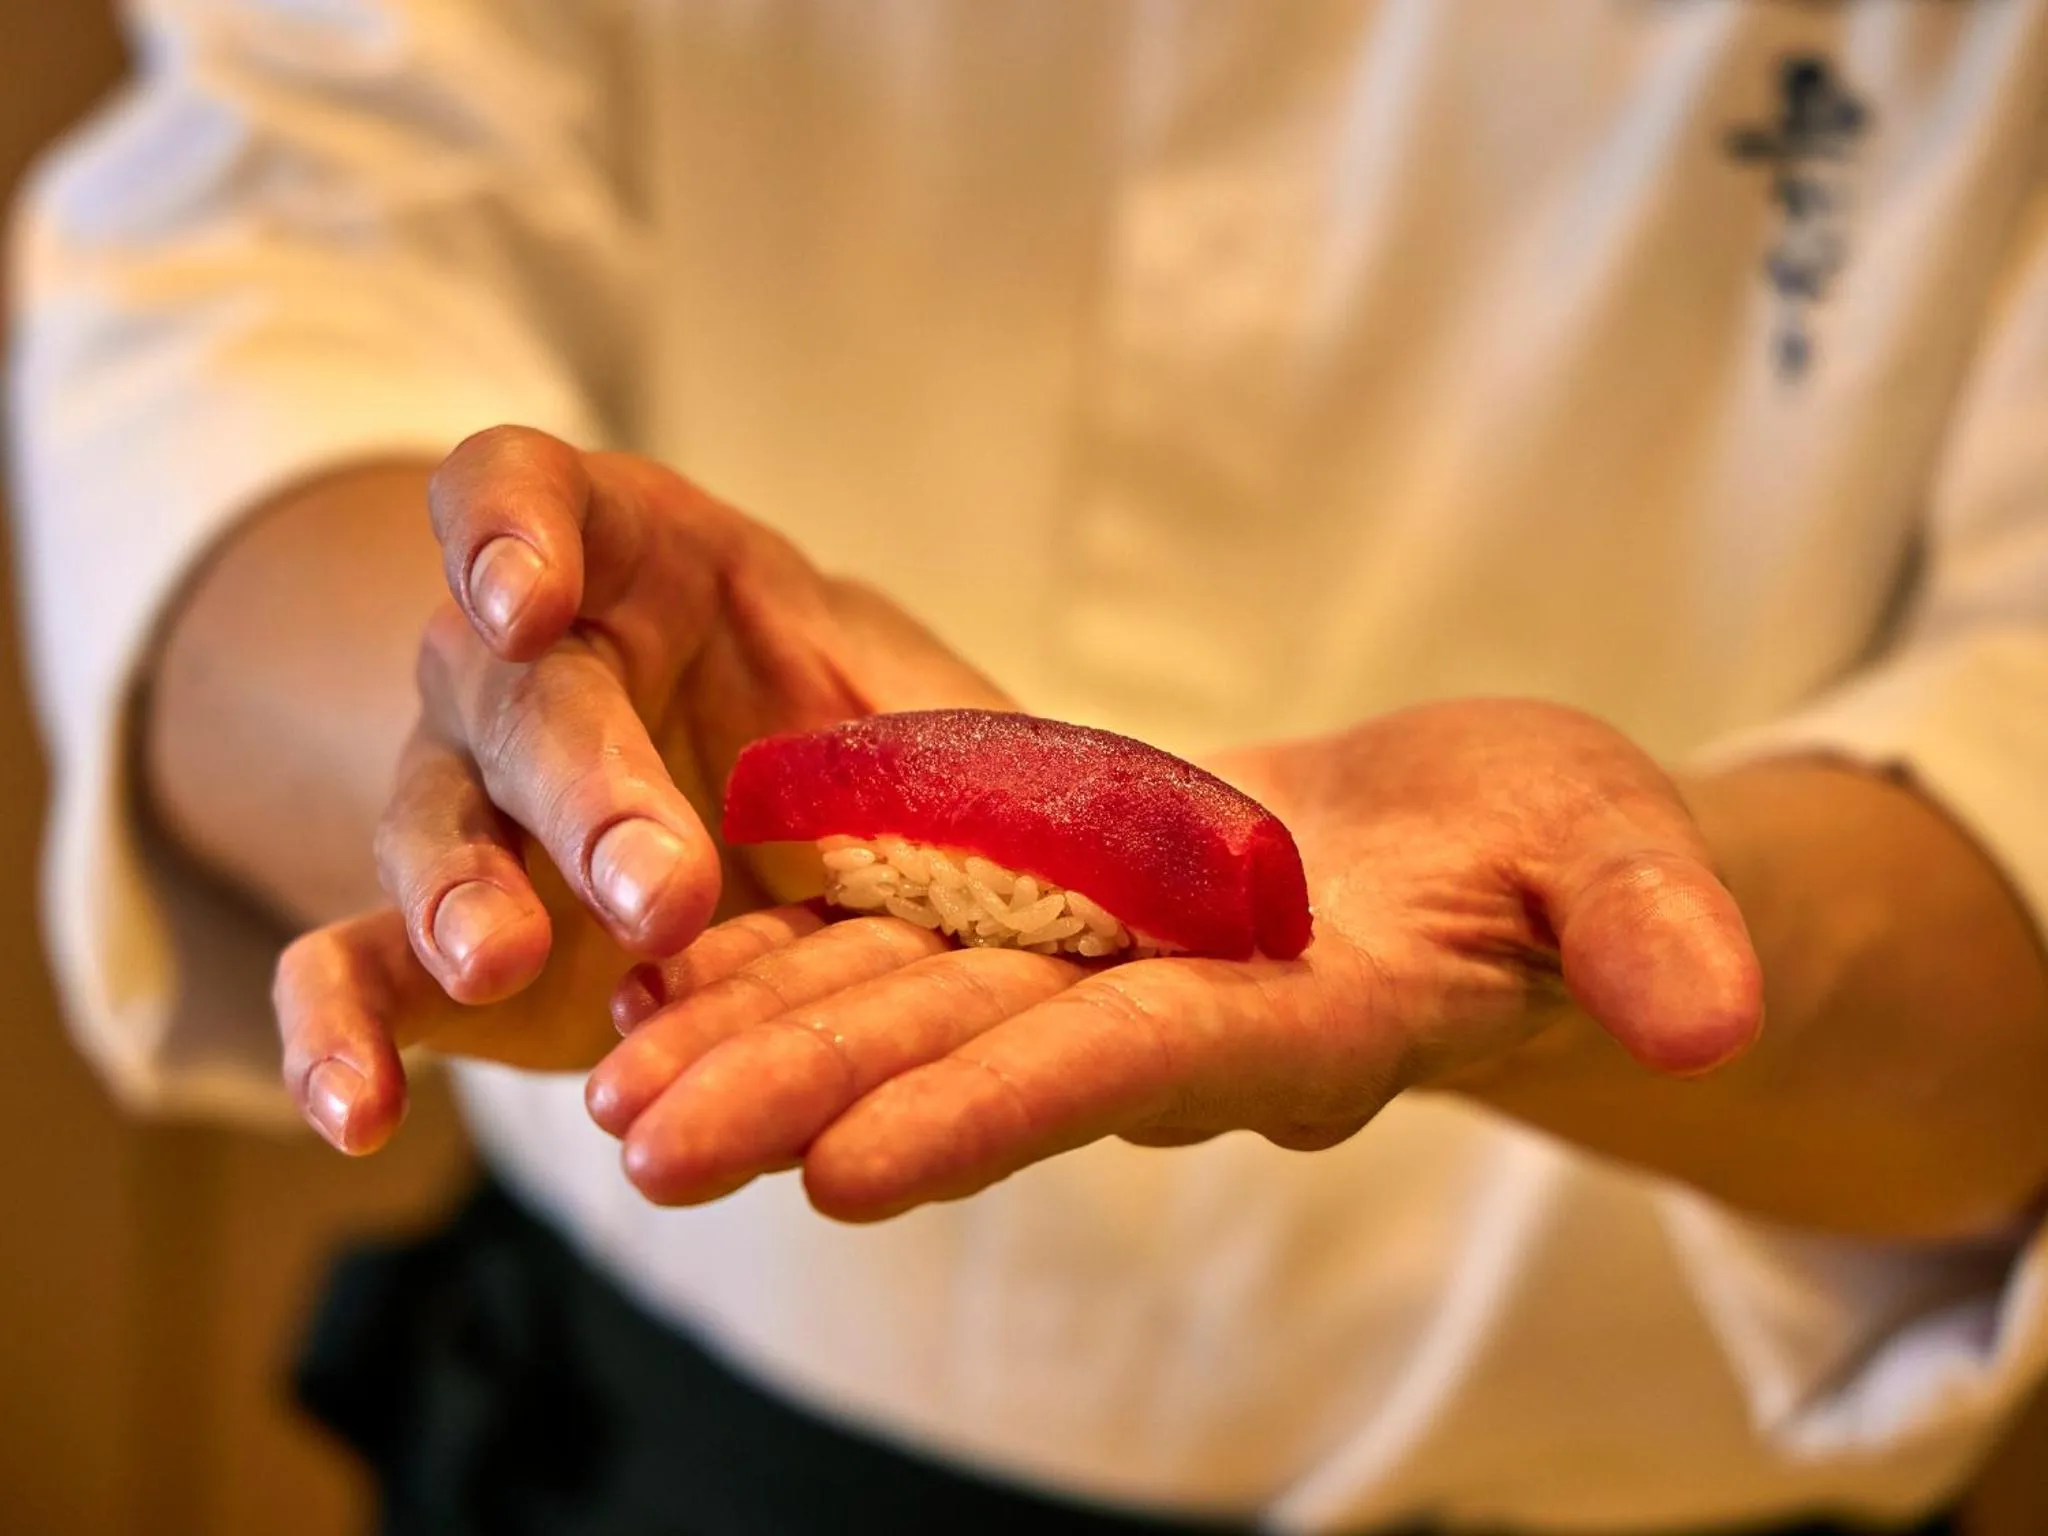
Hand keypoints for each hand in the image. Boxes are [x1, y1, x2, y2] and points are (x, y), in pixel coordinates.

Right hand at [274, 427, 1006, 1153]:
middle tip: (665, 889)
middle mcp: (525, 667)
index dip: (510, 528)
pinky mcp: (435, 944)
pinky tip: (360, 1117)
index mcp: (635, 564)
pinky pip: (346, 971)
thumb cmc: (863, 749)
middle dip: (584, 785)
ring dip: (461, 896)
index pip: (524, 488)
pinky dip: (336, 1037)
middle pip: (513, 692)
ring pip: (425, 824)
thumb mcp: (928, 720)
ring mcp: (469, 803)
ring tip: (503, 964)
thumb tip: (1152, 826)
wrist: (783, 852)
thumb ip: (973, 745)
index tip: (531, 597)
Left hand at [584, 700, 1763, 1219]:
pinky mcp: (1041, 907)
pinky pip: (898, 933)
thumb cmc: (1544, 847)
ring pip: (903, 1007)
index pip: (1127, 1068)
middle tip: (645, 1145)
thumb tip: (1714, 1008)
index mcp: (1283, 1016)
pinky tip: (662, 978)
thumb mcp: (1613, 847)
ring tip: (608, 1091)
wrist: (1455, 849)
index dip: (999, 1109)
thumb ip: (1646, 923)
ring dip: (760, 1044)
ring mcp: (1085, 966)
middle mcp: (1156, 1015)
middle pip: (969, 1056)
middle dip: (814, 1096)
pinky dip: (785, 957)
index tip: (856, 1168)